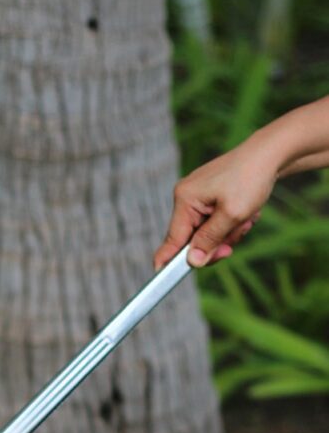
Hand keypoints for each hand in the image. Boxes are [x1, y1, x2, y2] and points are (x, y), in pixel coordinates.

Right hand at [154, 142, 276, 269]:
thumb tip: (191, 262)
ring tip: (245, 219)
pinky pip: (214, 223)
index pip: (172, 239)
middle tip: (233, 244)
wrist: (270, 153)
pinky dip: (230, 223)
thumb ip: (209, 240)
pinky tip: (244, 213)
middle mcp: (186, 197)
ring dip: (227, 233)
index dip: (167, 261)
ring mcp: (197, 197)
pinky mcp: (208, 197)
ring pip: (206, 233)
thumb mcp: (232, 214)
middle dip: (215, 244)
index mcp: (185, 199)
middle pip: (192, 240)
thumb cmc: (251, 179)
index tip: (160, 279)